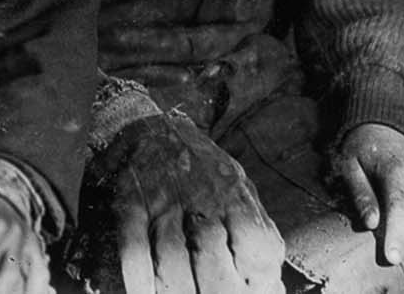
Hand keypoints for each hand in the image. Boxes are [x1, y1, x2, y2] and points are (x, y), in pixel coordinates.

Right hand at [102, 114, 283, 293]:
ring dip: (175, 290)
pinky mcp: (132, 202)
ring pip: (172, 258)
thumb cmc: (206, 173)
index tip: (250, 292)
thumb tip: (271, 286)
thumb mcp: (242, 192)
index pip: (257, 251)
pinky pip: (134, 246)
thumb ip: (257, 236)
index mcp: (237, 197)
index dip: (257, 282)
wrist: (153, 127)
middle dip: (214, 291)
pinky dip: (138, 278)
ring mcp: (165, 200)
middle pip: (212, 261)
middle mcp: (203, 197)